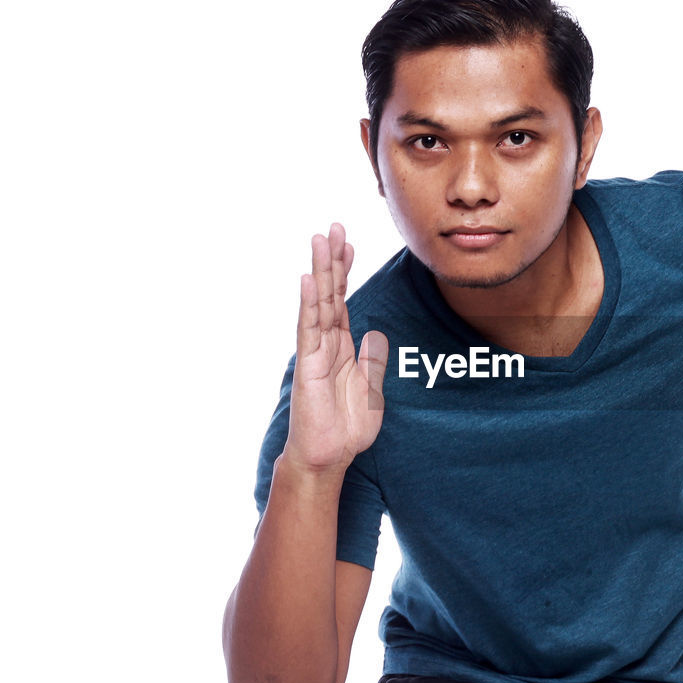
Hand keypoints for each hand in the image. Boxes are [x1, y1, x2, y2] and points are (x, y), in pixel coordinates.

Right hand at [283, 223, 388, 470]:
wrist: (329, 456)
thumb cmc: (346, 428)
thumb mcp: (370, 390)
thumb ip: (371, 361)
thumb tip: (374, 336)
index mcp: (343, 347)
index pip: (343, 300)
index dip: (346, 271)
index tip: (349, 243)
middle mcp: (327, 343)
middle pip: (331, 292)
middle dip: (333, 259)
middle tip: (334, 226)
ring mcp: (315, 351)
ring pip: (319, 302)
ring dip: (320, 270)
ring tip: (319, 239)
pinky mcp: (308, 365)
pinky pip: (309, 329)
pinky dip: (310, 303)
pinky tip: (310, 280)